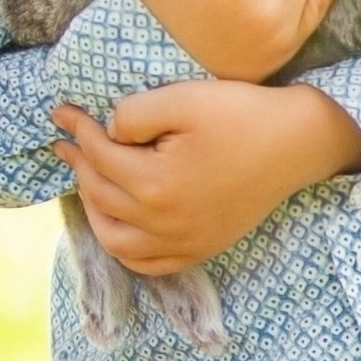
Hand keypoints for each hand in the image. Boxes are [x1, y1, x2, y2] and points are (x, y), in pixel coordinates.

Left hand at [49, 81, 360, 275]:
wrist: (299, 143)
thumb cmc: (245, 115)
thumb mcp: (187, 98)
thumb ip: (136, 113)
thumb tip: (107, 130)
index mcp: (153, 183)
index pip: (99, 154)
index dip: (77, 128)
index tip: (61, 110)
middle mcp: (161, 222)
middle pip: (100, 194)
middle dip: (79, 162)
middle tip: (68, 140)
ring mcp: (181, 241)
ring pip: (114, 237)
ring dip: (92, 207)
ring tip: (87, 179)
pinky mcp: (200, 248)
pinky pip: (146, 262)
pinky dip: (123, 246)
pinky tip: (119, 222)